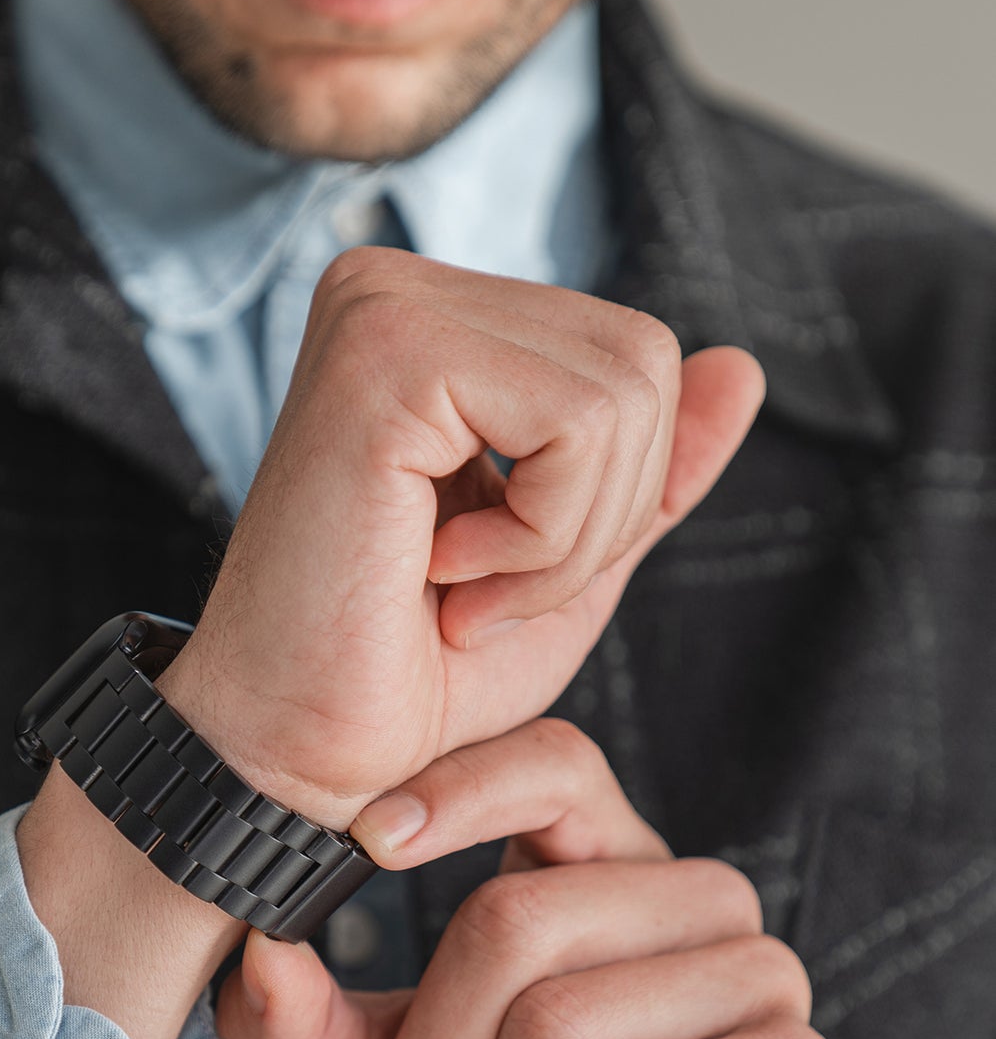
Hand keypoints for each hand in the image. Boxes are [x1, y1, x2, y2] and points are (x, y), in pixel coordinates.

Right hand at [159, 249, 766, 827]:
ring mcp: (384, 309)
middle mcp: (396, 288)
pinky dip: (539, 537)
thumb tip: (741, 365)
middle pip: (645, 362)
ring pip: (627, 390)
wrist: (299, 750)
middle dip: (595, 520)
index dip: (608, 498)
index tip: (488, 575)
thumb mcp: (565, 561)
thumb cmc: (409, 670)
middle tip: (476, 593)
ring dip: (564, 539)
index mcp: (432, 323)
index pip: (635, 359)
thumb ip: (649, 464)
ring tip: (457, 588)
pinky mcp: (383, 356)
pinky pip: (577, 422)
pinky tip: (439, 571)